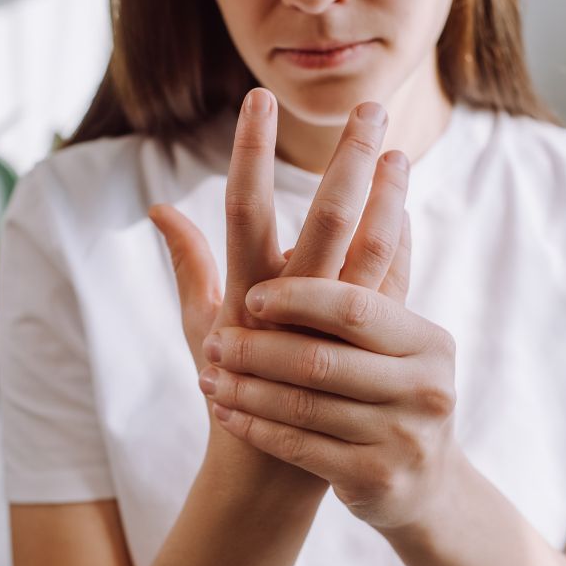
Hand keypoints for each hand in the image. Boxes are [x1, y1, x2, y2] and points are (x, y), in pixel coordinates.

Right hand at [148, 87, 411, 480]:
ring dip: (389, 196)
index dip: (250, 152)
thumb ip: (186, 261)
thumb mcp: (198, 324)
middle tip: (369, 107)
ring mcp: (334, 329)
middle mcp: (291, 306)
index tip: (259, 98)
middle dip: (349, 160)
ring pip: (372, 250)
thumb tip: (160, 206)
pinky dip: (397, 245)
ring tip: (400, 148)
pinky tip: (404, 207)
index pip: (244, 208)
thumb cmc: (228, 389)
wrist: (270, 466)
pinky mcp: (366, 349)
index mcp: (243, 293)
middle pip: (326, 218)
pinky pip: (388, 288)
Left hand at [199, 275, 459, 531]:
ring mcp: (403, 437)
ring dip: (247, 389)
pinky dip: (257, 427)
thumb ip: (383, 259)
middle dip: (260, 349)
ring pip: (304, 406)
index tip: (252, 295)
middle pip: (322, 360)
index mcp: (424, 340)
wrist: (423, 483)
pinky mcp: (376, 479)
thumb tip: (392, 159)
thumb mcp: (394, 335)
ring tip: (208, 373)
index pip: (355, 308)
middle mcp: (423, 387)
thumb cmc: (393, 390)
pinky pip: (300, 448)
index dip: (301, 299)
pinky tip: (226, 413)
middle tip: (214, 340)